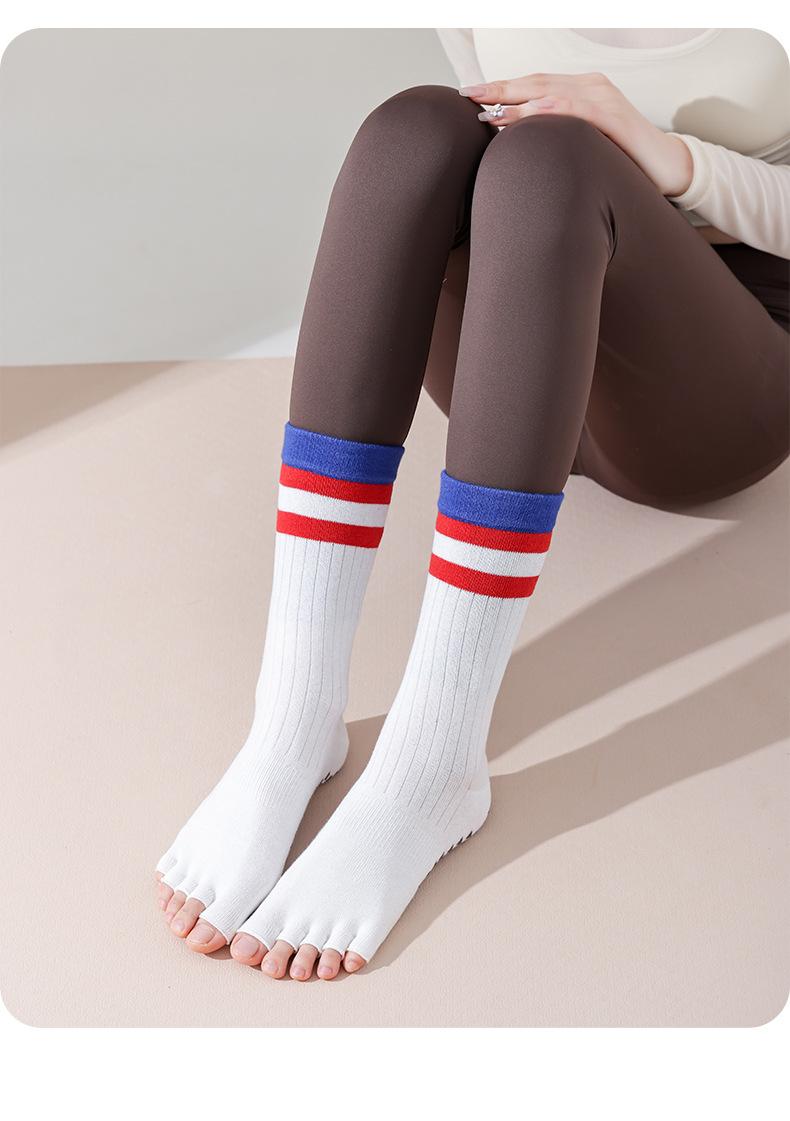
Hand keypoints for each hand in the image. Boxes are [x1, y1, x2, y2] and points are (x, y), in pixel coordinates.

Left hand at [460, 72, 693, 196]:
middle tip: (468, 95)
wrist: (667, 168)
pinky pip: (576, 109)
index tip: (469, 96)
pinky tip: (530, 113)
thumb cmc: (621, 163)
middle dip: (499, 88)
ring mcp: (603, 97)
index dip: (501, 89)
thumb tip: (516, 150)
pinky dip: (551, 110)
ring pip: (551, 91)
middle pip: (536, 82)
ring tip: (488, 108)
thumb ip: (555, 141)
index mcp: (580, 91)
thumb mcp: (582, 148)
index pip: (533, 85)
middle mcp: (590, 86)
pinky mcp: (614, 115)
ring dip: (517, 99)